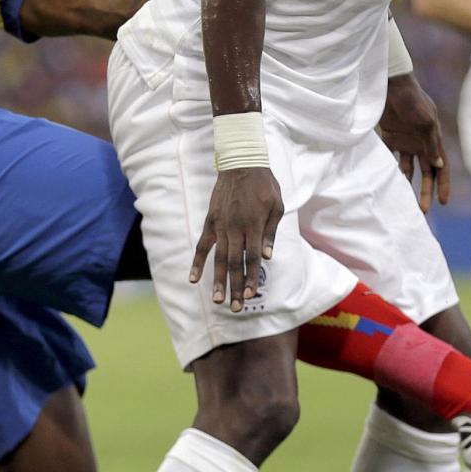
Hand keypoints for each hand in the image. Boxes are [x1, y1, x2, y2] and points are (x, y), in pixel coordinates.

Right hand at [190, 166, 283, 311]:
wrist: (241, 163)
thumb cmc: (264, 185)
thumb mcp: (277, 205)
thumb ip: (270, 232)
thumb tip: (266, 257)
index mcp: (254, 225)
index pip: (252, 258)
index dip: (252, 278)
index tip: (252, 295)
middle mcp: (235, 228)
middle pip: (234, 264)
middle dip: (236, 287)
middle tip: (236, 308)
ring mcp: (221, 226)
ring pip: (218, 258)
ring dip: (218, 281)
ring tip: (218, 300)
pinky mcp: (211, 221)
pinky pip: (203, 245)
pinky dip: (198, 262)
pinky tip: (193, 279)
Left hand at [378, 73, 449, 212]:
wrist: (391, 85)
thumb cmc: (413, 101)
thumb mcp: (425, 122)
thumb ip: (431, 145)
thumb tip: (439, 167)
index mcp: (433, 141)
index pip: (441, 168)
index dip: (443, 185)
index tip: (443, 203)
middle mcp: (421, 144)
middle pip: (425, 173)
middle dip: (425, 191)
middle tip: (422, 210)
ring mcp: (406, 141)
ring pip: (408, 168)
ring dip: (406, 183)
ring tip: (402, 200)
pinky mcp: (390, 137)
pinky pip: (390, 157)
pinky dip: (388, 169)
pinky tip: (385, 182)